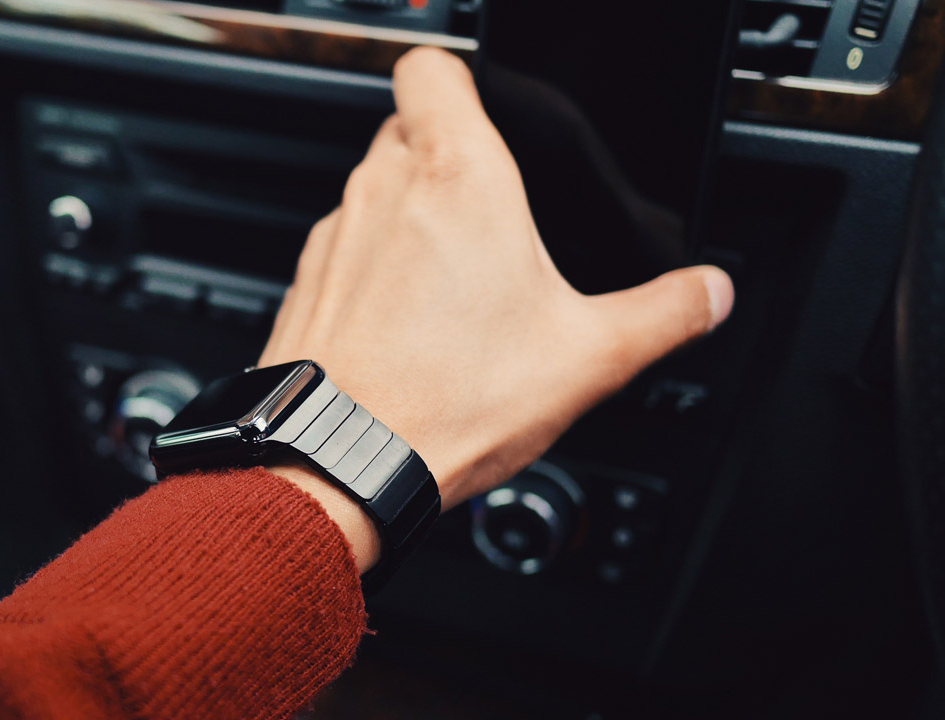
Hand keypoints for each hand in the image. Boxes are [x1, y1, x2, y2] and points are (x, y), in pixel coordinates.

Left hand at [262, 47, 733, 517]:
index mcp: (459, 177)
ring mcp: (337, 235)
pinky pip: (346, 248)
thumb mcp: (587, 358)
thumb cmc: (446, 402)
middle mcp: (384, 190)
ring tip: (457, 287)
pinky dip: (374, 267)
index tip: (493, 115)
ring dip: (412, 216)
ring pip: (375, 190)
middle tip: (495, 219)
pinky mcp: (310, 282)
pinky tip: (411, 325)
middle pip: (410, 128)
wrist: (342, 461)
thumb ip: (662, 314)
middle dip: (451, 158)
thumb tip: (707, 293)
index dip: (462, 79)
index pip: (432, 67)